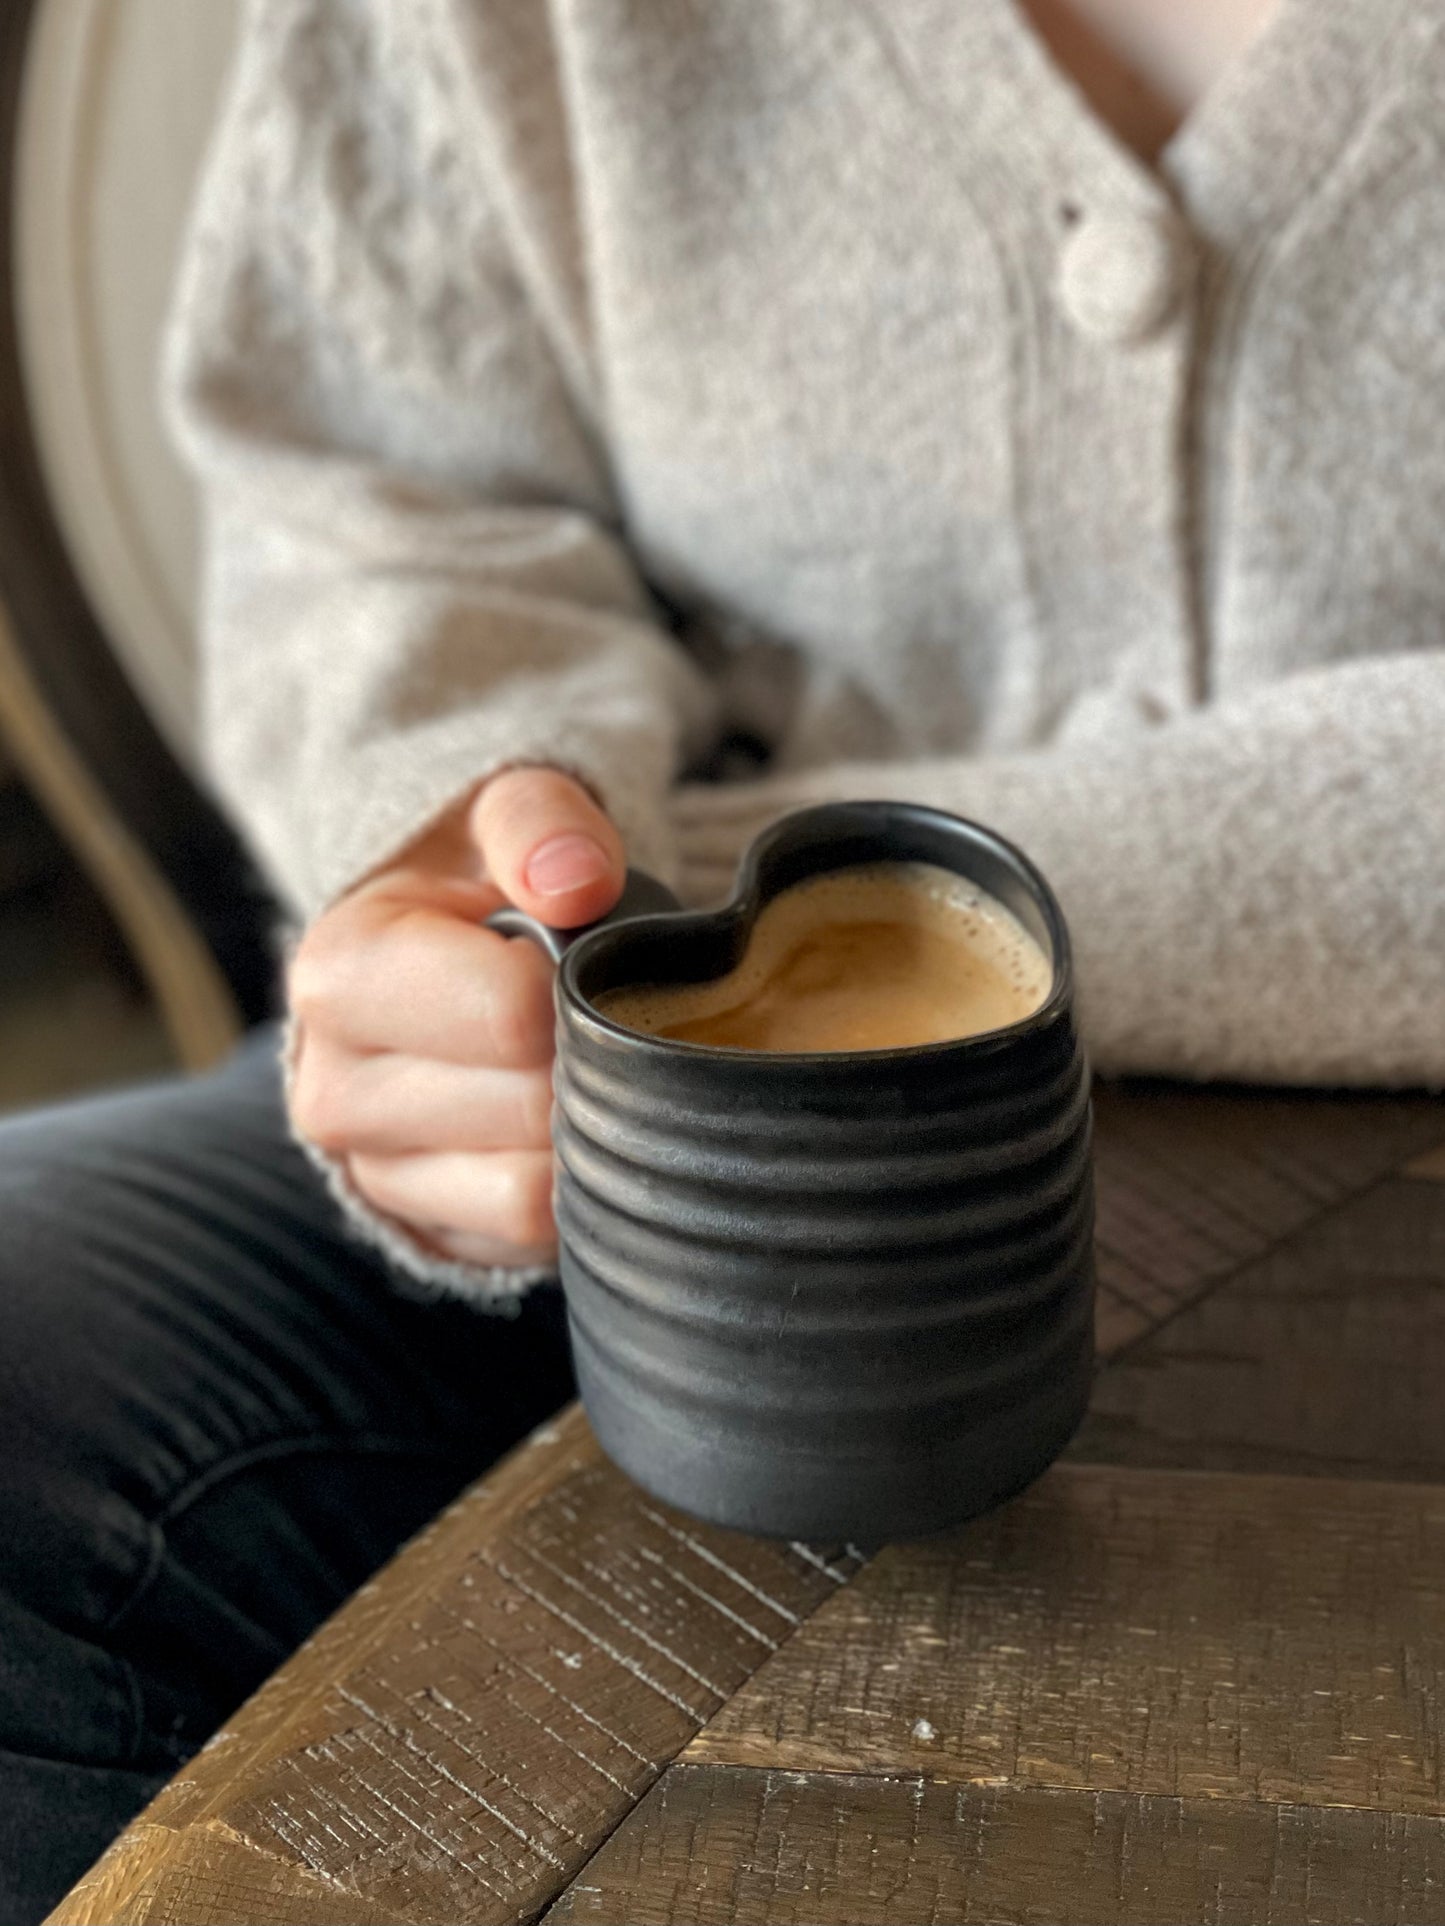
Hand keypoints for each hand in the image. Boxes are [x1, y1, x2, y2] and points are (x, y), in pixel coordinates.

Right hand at [287, 768, 624, 1267]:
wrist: (436, 952)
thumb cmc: (482, 880)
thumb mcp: (503, 811)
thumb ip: (541, 824)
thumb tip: (575, 882)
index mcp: (340, 974)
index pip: (512, 1015)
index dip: (579, 987)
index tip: (583, 957)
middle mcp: (332, 1089)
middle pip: (530, 1112)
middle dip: (589, 1062)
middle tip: (602, 1015)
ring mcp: (373, 1173)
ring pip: (533, 1193)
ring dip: (589, 1132)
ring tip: (586, 1065)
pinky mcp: (426, 1230)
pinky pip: (532, 1238)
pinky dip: (574, 1187)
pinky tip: (569, 1122)